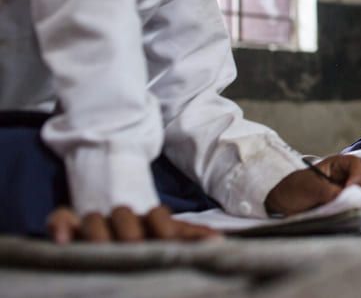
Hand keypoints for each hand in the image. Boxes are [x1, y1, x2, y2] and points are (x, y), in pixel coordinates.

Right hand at [46, 205, 219, 243]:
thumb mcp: (172, 231)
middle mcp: (123, 217)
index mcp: (149, 220)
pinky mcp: (69, 222)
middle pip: (125, 216)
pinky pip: (60, 218)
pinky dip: (59, 225)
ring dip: (96, 229)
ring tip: (100, 246)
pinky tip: (60, 238)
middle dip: (129, 231)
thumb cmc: (149, 230)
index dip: (164, 227)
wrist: (118, 197)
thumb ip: (191, 236)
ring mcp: (95, 218)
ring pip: (93, 218)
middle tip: (133, 244)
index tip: (169, 239)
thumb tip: (218, 241)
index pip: (160, 219)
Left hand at [264, 154, 360, 215]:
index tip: (350, 190)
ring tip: (351, 210)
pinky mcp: (347, 207)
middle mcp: (347, 177)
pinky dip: (359, 211)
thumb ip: (326, 190)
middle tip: (355, 202)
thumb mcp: (307, 187)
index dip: (358, 176)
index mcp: (338, 165)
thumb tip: (344, 197)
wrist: (281, 209)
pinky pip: (360, 207)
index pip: (357, 164)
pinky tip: (351, 216)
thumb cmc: (292, 191)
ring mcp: (348, 193)